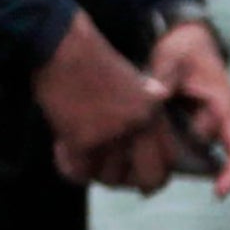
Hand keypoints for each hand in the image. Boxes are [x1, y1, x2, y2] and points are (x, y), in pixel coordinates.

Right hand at [29, 18, 167, 191]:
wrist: (60, 47)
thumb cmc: (90, 60)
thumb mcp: (133, 81)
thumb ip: (146, 108)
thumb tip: (151, 139)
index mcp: (153, 110)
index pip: (170, 158)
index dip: (158, 175)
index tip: (146, 182)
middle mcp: (138, 126)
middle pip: (148, 178)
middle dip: (133, 183)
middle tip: (118, 181)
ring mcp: (111, 135)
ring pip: (111, 178)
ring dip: (96, 172)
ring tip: (85, 156)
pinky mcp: (81, 139)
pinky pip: (79, 172)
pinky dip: (69, 166)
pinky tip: (62, 149)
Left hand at [141, 13, 229, 194]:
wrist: (187, 43)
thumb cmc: (183, 51)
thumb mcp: (171, 58)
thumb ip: (164, 77)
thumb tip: (154, 96)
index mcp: (227, 107)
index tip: (219, 194)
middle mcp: (224, 119)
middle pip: (205, 150)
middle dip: (179, 148)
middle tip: (149, 136)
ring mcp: (211, 123)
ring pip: (194, 148)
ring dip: (171, 146)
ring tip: (145, 134)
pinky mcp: (197, 124)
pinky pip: (186, 143)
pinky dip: (169, 146)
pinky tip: (145, 142)